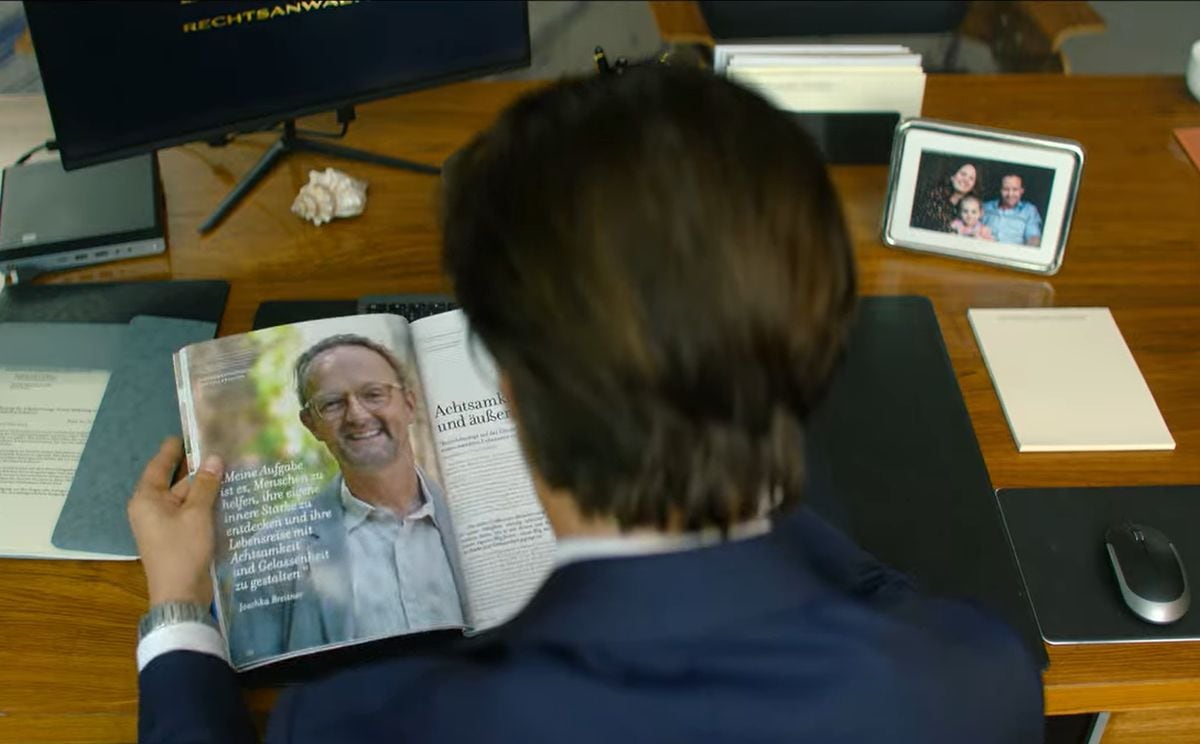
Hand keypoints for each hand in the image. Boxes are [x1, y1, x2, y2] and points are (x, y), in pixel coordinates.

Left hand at [127, 437, 222, 606]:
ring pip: (187, 498)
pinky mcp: (178, 536)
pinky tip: (228, 496)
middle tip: (221, 449)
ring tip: (232, 469)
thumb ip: (206, 485)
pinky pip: (191, 513)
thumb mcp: (197, 514)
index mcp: (147, 499)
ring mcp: (165, 524)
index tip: (186, 432)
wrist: (181, 595)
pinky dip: (206, 504)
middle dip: (199, 469)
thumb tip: (214, 458)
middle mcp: (152, 508)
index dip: (174, 449)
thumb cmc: (182, 550)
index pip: (159, 466)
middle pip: (176, 481)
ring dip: (206, 488)